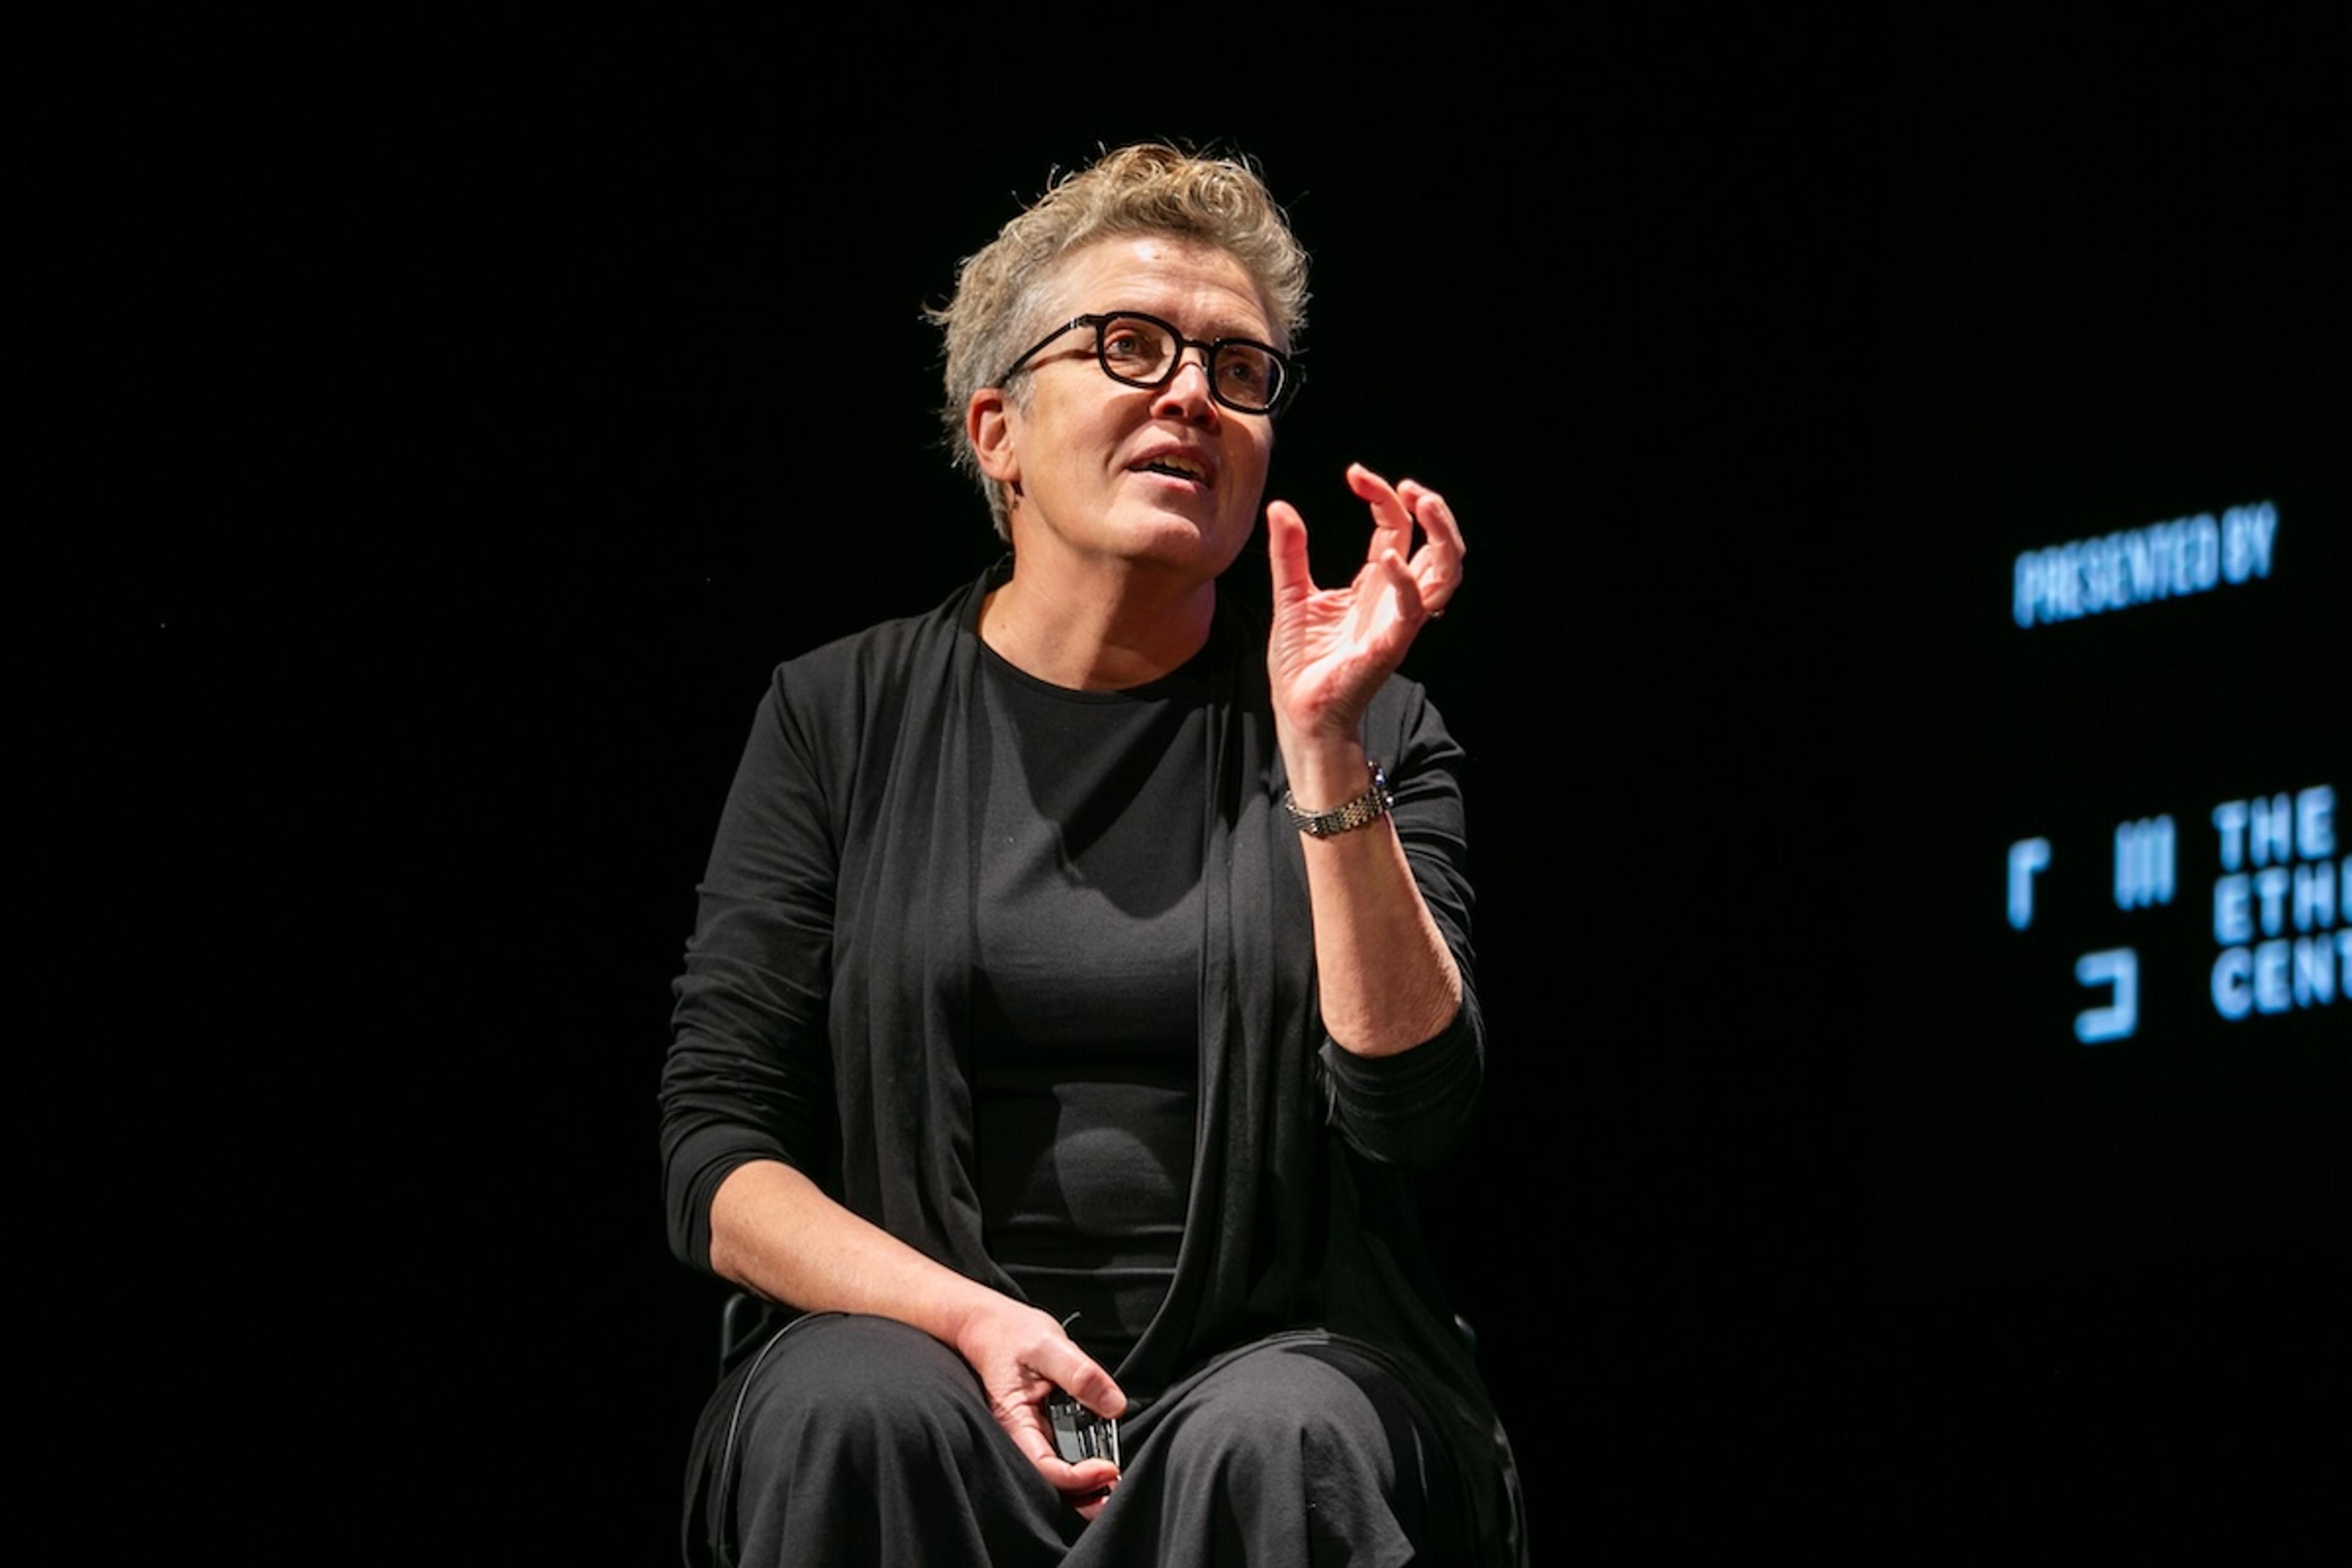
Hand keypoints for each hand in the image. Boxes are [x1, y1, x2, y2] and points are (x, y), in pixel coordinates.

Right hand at [949, 1294, 1127, 1519]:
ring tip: (1117, 1476)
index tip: (1109, 1467)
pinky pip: (1067, 1454)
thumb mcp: (1048, 1345)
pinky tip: (1107, 1456)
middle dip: (1087, 1491)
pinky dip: (1087, 1461)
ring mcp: (1036, 1434)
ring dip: (1089, 1482)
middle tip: (1119, 1484)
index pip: (1045, 1467)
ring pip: (1061, 1474)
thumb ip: (1081, 1374)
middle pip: (1054, 1482)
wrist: (993, 1327)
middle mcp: (1024, 1436)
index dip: (1078, 1477)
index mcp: (1015, 1422)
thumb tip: (1114, 1406)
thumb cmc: (1012, 1335)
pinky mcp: (1048, 1427)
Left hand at [1265, 464, 1464, 751]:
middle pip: (1438, 547)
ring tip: (1422, 502)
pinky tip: (1390, 557)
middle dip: (1434, 512)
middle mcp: (1393, 600)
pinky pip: (1413, 609)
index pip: (1396, 529)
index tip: (1356, 474)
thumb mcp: (1290, 595)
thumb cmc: (1301, 664)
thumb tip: (1280, 507)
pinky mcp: (1390, 645)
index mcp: (1374, 585)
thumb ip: (1289, 553)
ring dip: (1442, 536)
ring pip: (1445, 574)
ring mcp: (1397, 622)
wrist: (1298, 712)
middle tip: (1409, 486)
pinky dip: (1406, 580)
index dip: (1384, 497)